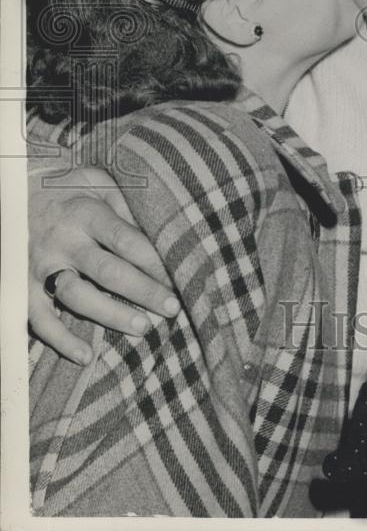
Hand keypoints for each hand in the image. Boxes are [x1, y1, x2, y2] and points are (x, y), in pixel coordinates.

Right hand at [28, 163, 178, 364]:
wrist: (13, 195)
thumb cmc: (68, 189)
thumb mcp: (98, 182)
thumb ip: (126, 204)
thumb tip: (160, 230)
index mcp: (85, 213)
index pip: (126, 240)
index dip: (154, 261)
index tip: (178, 276)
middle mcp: (63, 241)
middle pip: (108, 271)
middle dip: (143, 291)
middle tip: (172, 308)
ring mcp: (41, 267)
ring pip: (77, 297)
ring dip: (111, 315)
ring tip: (143, 327)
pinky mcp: (22, 288)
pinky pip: (39, 320)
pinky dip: (61, 341)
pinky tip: (86, 356)